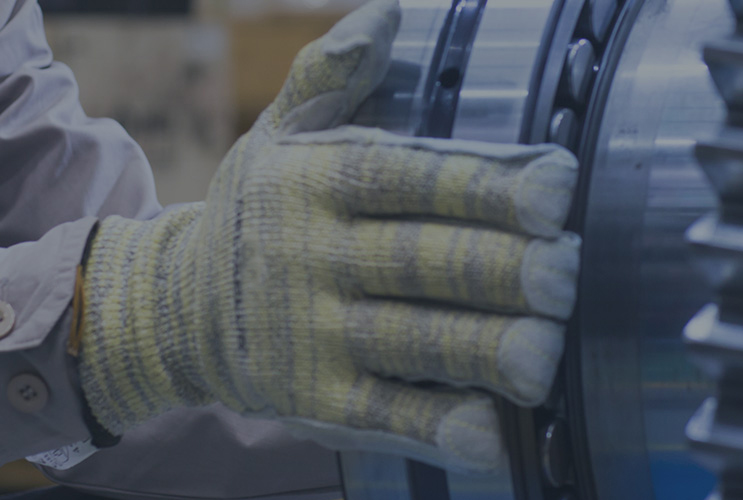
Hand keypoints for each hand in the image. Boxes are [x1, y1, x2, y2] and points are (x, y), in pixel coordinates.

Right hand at [75, 0, 579, 471]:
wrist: (175, 310)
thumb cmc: (259, 211)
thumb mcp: (280, 132)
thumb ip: (332, 71)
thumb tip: (387, 12)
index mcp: (314, 181)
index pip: (405, 177)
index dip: (480, 184)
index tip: (555, 188)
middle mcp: (311, 256)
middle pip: (417, 261)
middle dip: (497, 268)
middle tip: (568, 272)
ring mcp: (311, 334)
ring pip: (409, 339)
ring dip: (480, 348)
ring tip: (545, 354)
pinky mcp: (315, 401)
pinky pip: (382, 415)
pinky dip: (437, 426)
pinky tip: (491, 433)